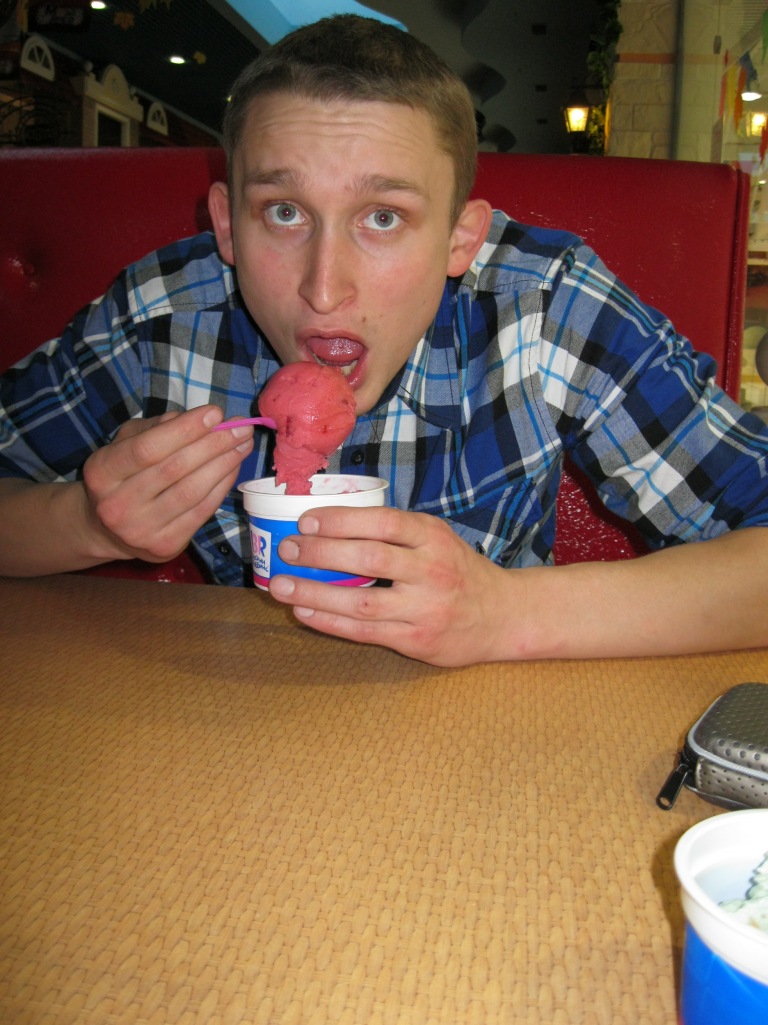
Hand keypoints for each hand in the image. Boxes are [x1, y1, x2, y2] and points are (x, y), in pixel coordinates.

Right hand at [81, 405, 253, 562]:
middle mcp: (117, 504)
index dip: (186, 429)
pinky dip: (222, 486)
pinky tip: (234, 468)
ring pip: (193, 491)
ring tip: (243, 444)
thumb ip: (156, 427)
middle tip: (240, 427)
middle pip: (175, 469)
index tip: (215, 413)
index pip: (148, 448)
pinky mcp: (165, 545)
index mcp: (101, 472)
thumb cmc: (121, 475)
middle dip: (214, 444)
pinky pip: (202, 511)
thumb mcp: (125, 443)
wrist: (105, 529)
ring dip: (224, 464)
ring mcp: (141, 529)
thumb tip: (200, 419)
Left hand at [268, 506, 510, 665]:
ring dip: (315, 592)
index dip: (342, 520)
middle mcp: (432, 571)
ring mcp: (425, 609)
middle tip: (287, 548)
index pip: (383, 522)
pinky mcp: (417, 640)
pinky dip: (330, 622)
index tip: (306, 521)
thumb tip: (330, 521)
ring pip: (362, 601)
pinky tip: (304, 611)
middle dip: (321, 553)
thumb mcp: (437, 538)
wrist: (501, 617)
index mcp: (434, 537)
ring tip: (281, 586)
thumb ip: (396, 531)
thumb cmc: (458, 571)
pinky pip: (365, 631)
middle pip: (369, 559)